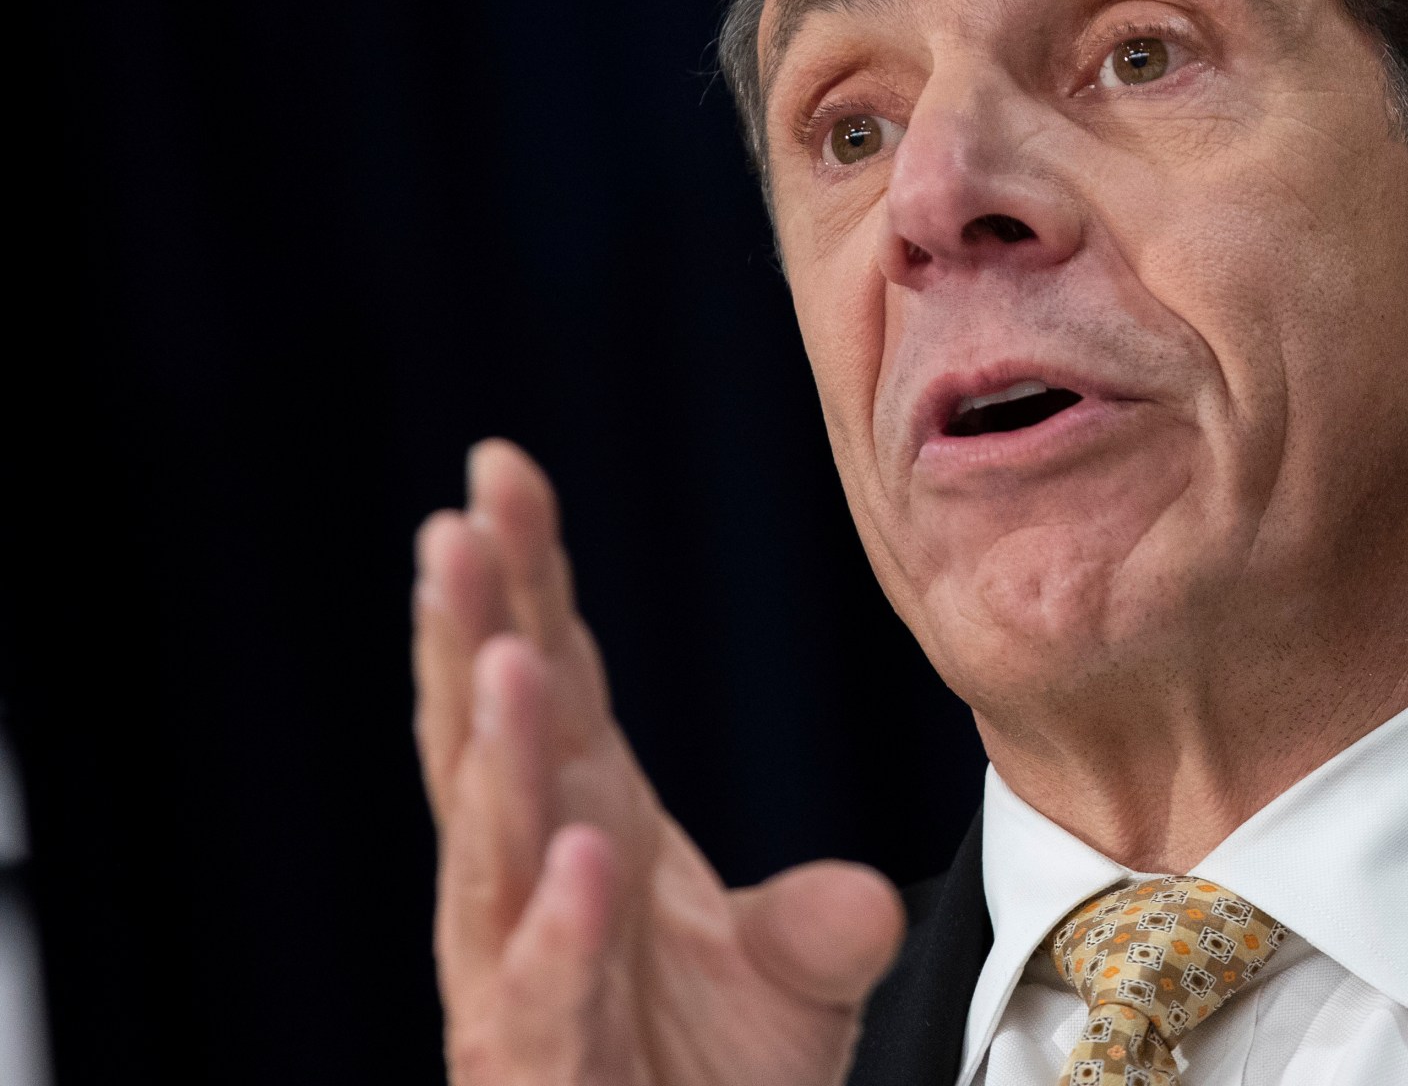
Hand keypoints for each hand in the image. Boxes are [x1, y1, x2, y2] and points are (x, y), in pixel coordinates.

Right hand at [413, 440, 903, 1084]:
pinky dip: (560, 927)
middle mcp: (531, 887)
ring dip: (500, 753)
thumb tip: (863, 904)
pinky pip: (544, 988)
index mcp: (583, 825)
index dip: (522, 577)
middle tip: (459, 524)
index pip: (546, 677)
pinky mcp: (533, 1067)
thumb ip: (820, 926)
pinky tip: (580, 858)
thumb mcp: (790, 983)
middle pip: (490, 738)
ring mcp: (517, 977)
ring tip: (506, 654)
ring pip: (494, 851)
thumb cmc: (708, 1079)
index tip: (502, 468)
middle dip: (471, 631)